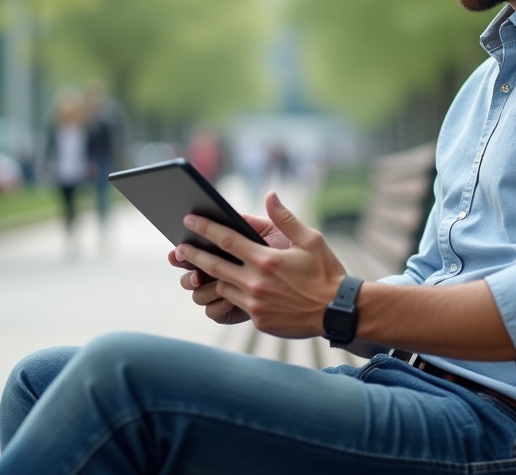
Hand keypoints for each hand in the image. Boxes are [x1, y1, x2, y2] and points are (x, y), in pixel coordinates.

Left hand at [173, 192, 345, 337]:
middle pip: (214, 266)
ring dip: (213, 277)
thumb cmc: (326, 272)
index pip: (226, 240)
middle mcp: (256, 282)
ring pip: (223, 287)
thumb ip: (285, 218)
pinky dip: (234, 295)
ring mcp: (255, 304)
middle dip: (193, 256)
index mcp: (266, 260)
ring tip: (204, 270)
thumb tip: (270, 195)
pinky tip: (235, 288)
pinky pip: (237, 305)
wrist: (337, 311)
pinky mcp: (258, 320)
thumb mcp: (311, 240)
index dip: (204, 229)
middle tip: (178, 249)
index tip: (188, 221)